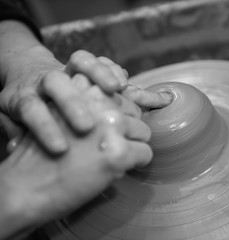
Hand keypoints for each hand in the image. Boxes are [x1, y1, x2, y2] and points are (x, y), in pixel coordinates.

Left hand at [0, 49, 127, 153]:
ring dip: (101, 73)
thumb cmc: (27, 107)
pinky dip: (114, 70)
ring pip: (80, 62)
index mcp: (25, 96)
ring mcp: (66, 69)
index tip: (60, 149)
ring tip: (118, 87)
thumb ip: (18, 131)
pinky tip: (127, 84)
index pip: (31, 108)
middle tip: (88, 125)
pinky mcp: (84, 66)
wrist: (30, 75)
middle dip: (73, 102)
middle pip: (55, 82)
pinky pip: (100, 62)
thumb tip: (19, 147)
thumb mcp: (14, 119)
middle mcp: (45, 80)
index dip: (44, 127)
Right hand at [0, 74, 152, 238]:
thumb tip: (120, 107)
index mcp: (83, 87)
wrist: (24, 187)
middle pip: (135, 112)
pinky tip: (114, 170)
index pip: (120, 94)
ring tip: (107, 158)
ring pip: (144, 132)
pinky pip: (146, 154)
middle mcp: (100, 102)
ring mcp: (110, 126)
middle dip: (127, 129)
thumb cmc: (43, 152)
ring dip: (131, 146)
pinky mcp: (119, 152)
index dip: (117, 113)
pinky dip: (135, 164)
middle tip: (106, 146)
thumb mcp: (60, 112)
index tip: (109, 126)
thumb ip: (88, 104)